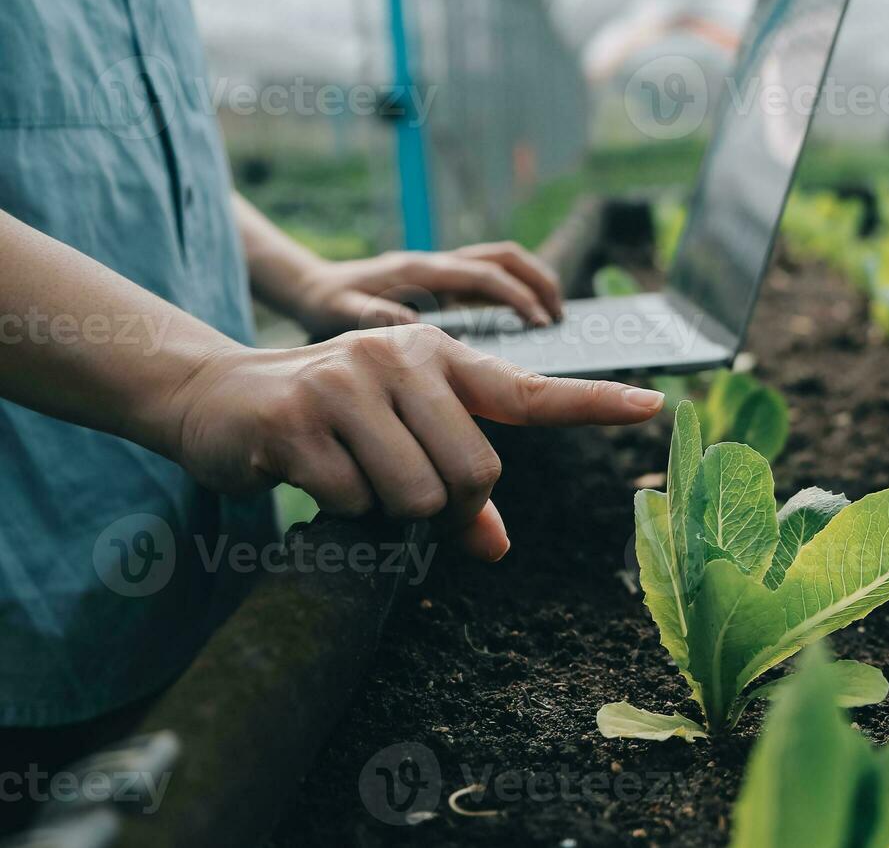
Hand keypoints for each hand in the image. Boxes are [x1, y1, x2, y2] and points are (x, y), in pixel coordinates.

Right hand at [164, 325, 661, 560]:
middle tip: (394, 488)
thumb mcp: (395, 438)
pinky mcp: (298, 420)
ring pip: (416, 497)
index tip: (654, 405)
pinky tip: (306, 473)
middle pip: (473, 474)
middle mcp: (401, 358)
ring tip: (348, 473)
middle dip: (443, 506)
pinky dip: (335, 510)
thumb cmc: (325, 422)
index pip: (529, 390)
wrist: (214, 397)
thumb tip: (495, 549)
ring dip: (385, 512)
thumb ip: (453, 488)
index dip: (594, 403)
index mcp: (438, 359)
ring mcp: (348, 383)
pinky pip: (352, 504)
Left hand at [293, 243, 563, 337]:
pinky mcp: (445, 284)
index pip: (483, 275)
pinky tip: (527, 329)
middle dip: (540, 281)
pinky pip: (491, 282)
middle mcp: (438, 263)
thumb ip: (373, 314)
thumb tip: (413, 324)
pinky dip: (516, 295)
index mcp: (420, 269)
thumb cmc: (326, 303)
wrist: (312, 287)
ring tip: (554, 319)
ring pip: (503, 263)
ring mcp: (444, 272)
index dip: (517, 296)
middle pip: (505, 257)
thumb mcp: (339, 312)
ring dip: (534, 283)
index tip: (541, 323)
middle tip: (561, 318)